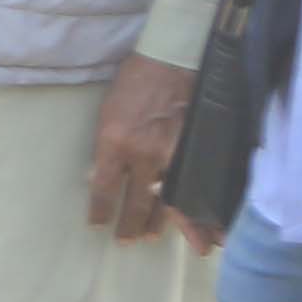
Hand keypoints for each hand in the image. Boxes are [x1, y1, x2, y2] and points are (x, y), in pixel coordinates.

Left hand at [84, 51, 194, 242]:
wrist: (170, 60)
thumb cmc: (134, 83)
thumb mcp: (107, 114)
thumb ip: (106, 148)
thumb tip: (100, 178)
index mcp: (113, 142)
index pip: (102, 188)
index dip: (100, 210)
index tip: (98, 225)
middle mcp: (143, 153)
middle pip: (136, 202)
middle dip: (131, 226)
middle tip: (127, 241)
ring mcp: (172, 154)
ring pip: (167, 201)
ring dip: (160, 223)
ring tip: (152, 237)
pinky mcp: (194, 150)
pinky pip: (194, 188)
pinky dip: (197, 211)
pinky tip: (203, 232)